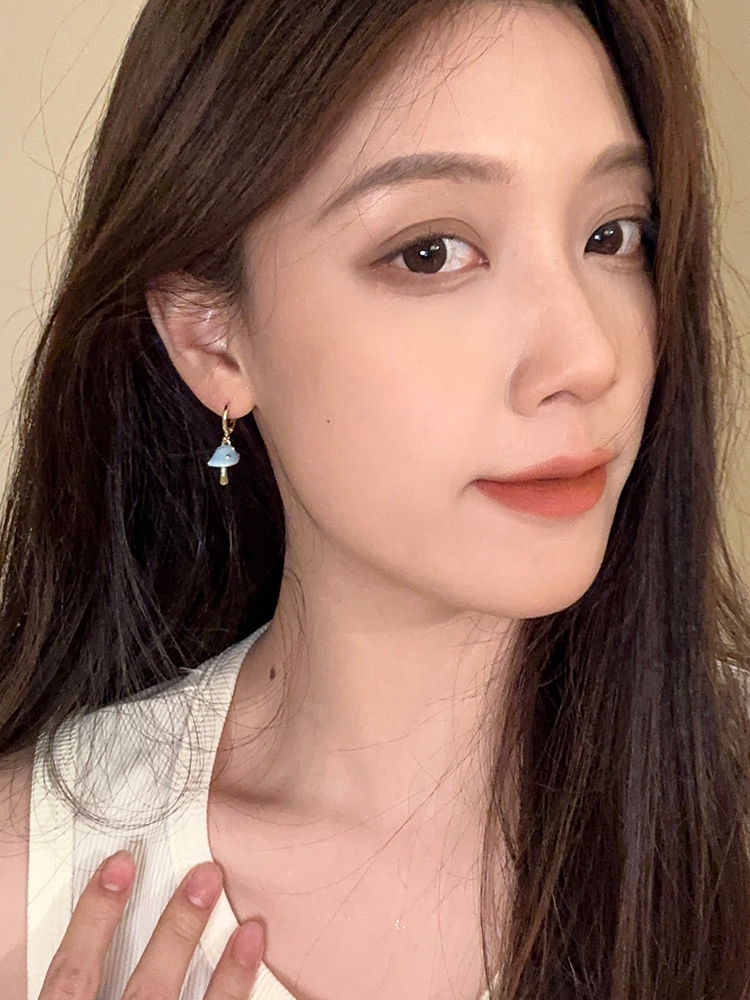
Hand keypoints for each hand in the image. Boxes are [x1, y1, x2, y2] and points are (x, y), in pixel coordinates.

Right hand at [38, 850, 263, 998]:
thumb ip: (79, 984)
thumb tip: (98, 922)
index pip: (71, 978)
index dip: (94, 917)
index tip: (121, 862)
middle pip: (146, 991)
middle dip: (177, 931)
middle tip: (207, 874)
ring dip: (226, 974)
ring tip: (250, 925)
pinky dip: (238, 993)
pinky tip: (254, 952)